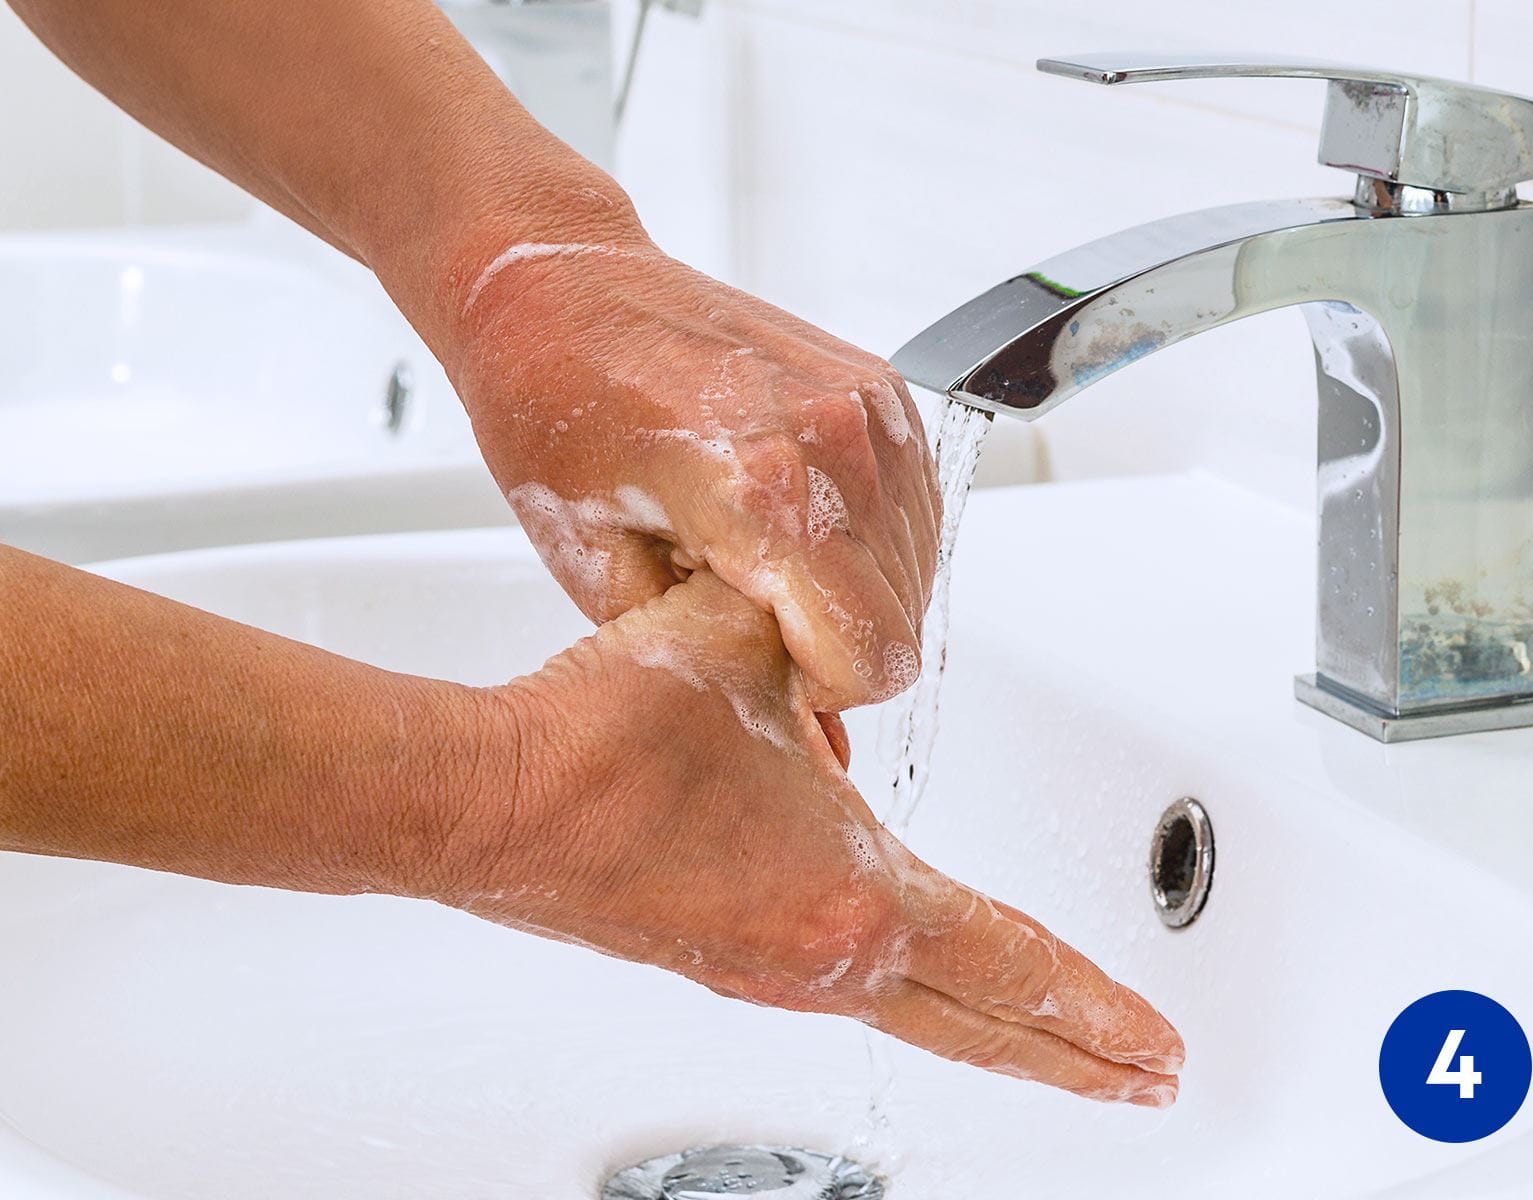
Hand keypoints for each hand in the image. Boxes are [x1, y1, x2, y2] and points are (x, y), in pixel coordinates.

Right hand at [428, 572, 1183, 1104]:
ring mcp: (762, 969)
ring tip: (1043, 1037)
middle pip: (982, 1025)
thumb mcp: (749, 644)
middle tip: (1137, 1078)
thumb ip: (826, 628)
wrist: (490, 800)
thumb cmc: (603, 738)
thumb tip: (844, 618)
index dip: (1098, 1005)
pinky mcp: (714, 958)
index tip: (1156, 1043)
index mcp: (850, 891)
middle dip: (1073, 1054)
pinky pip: (845, 990)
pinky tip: (900, 970)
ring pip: (915, 1015)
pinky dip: (910, 995)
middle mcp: (816, 953)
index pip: (1015, 960)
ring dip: (993, 1028)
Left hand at [446, 239, 939, 710]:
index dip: (819, 689)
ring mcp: (870, 407)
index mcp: (762, 491)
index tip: (758, 660)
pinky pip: (915, 509)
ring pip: (920, 569)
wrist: (559, 287)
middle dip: (834, 644)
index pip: (873, 656)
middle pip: (904, 621)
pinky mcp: (883, 389)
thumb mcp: (600, 572)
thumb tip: (809, 745)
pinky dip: (868, 539)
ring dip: (854, 590)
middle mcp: (837, 439)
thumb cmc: (553, 412)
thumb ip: (713, 663)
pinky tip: (789, 519)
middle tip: (742, 605)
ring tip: (758, 554)